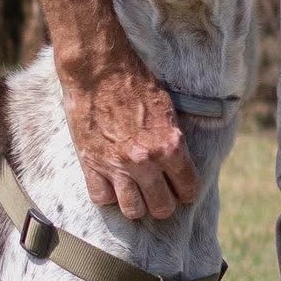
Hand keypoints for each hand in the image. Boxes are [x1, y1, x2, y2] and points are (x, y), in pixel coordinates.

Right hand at [58, 47, 198, 220]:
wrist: (99, 70)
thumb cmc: (136, 83)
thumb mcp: (168, 110)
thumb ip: (173, 141)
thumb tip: (180, 163)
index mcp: (170, 145)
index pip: (188, 189)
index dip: (186, 192)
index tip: (181, 190)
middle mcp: (146, 161)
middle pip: (161, 208)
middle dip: (163, 203)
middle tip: (158, 194)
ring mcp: (117, 165)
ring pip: (132, 210)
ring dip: (136, 204)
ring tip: (135, 193)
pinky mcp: (92, 164)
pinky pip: (102, 199)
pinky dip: (107, 195)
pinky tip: (111, 184)